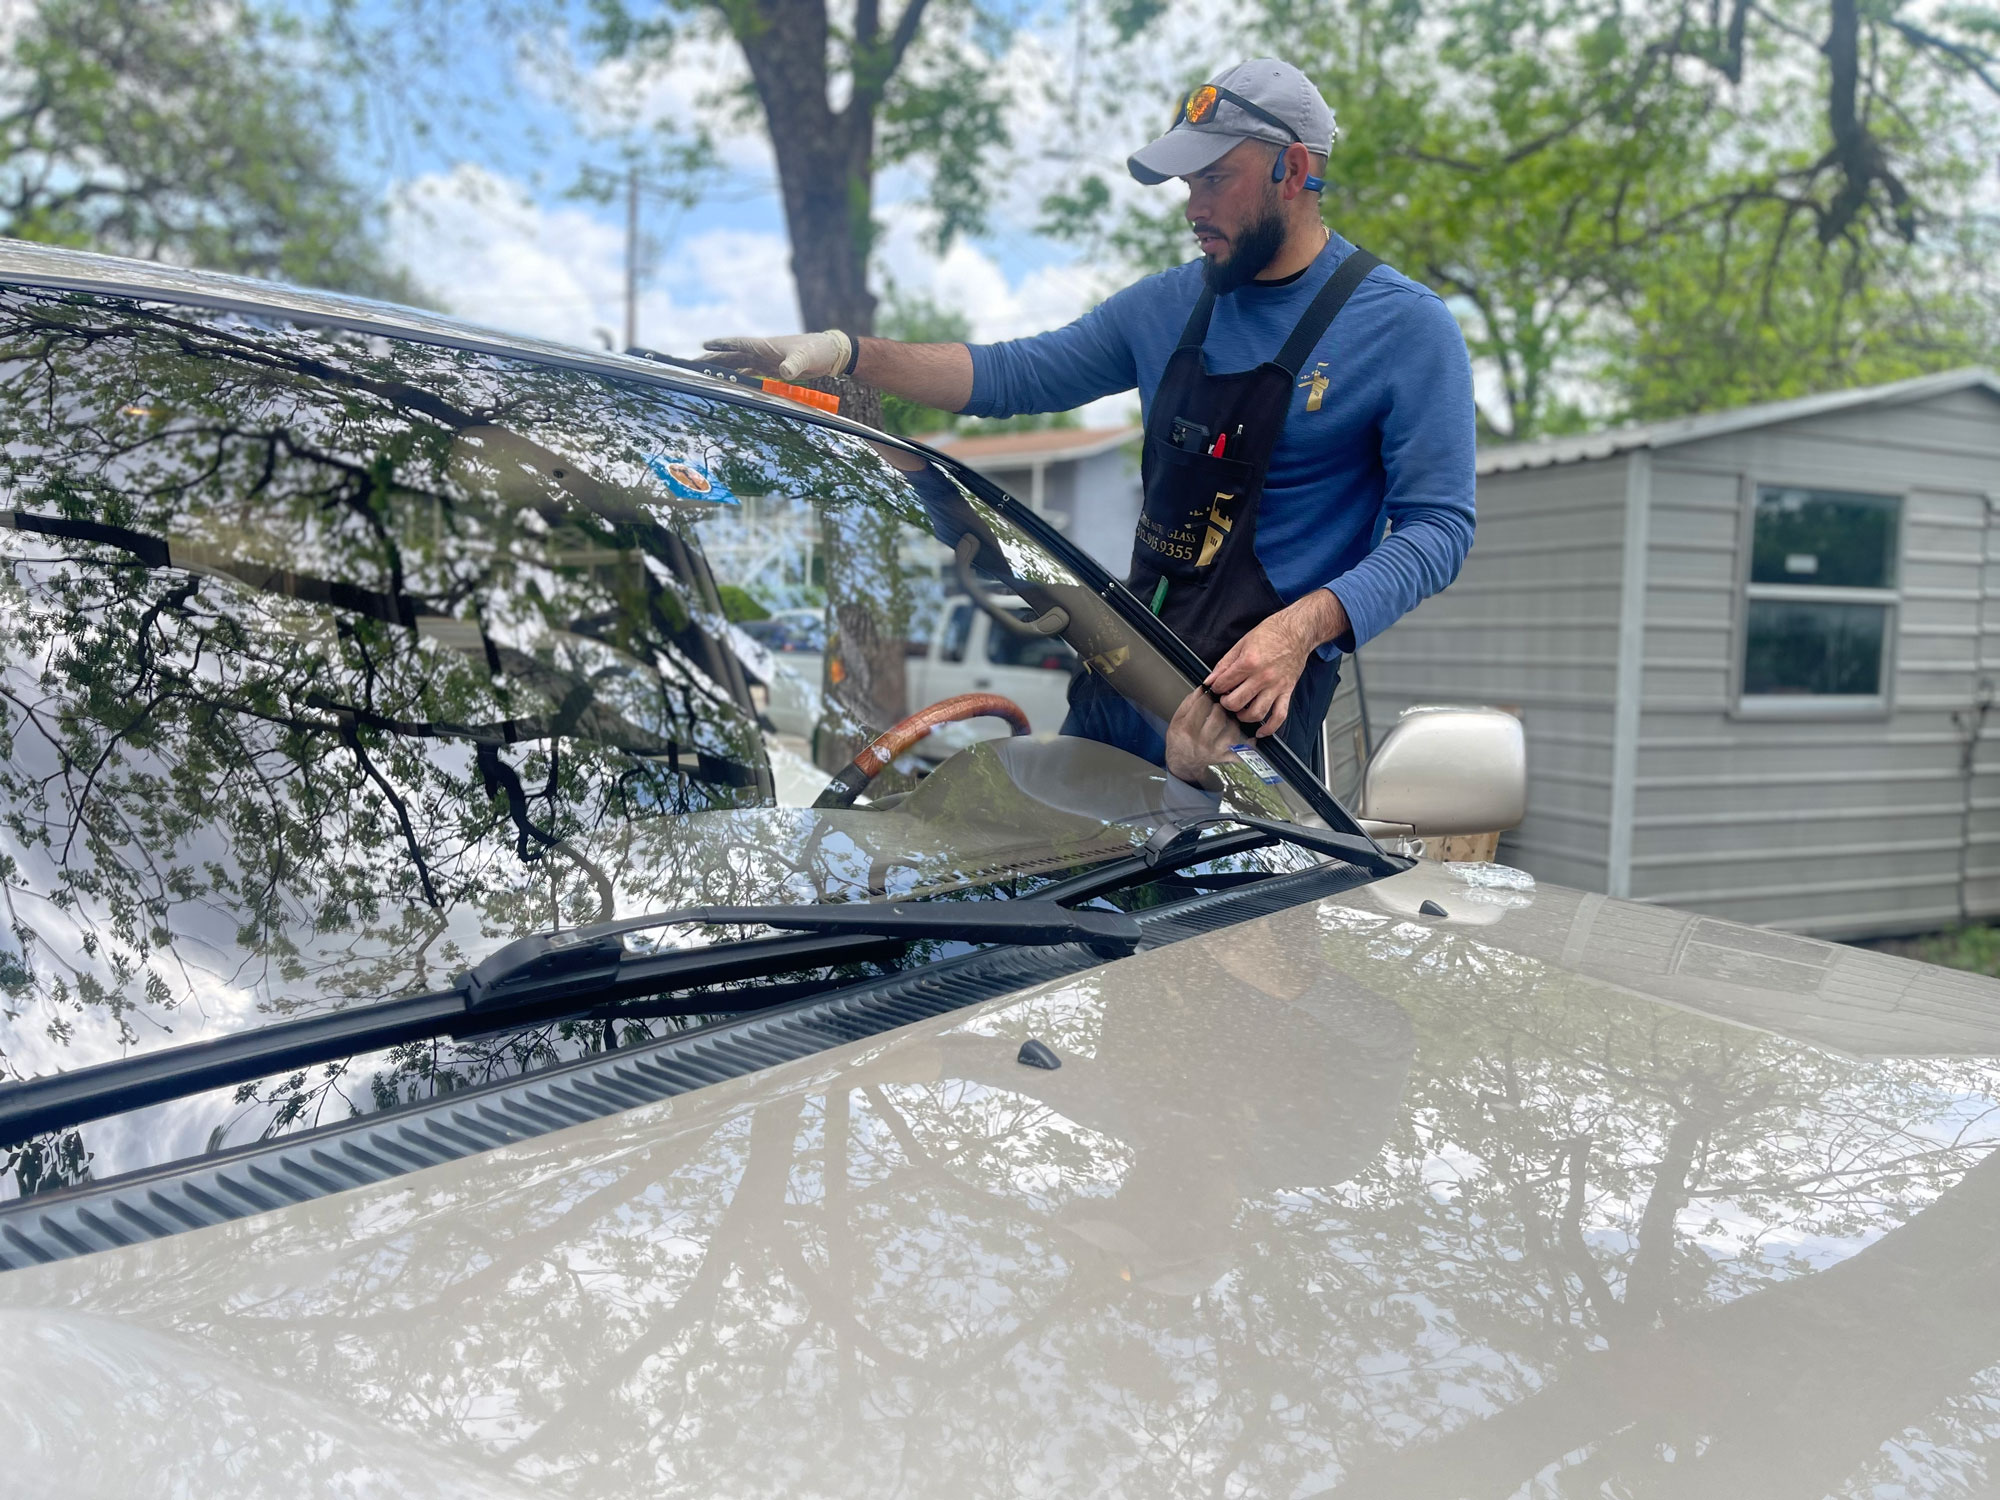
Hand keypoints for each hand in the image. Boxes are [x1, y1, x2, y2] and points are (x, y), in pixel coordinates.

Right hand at [702, 331, 852, 382]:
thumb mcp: (805, 357)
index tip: (704, 345)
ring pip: (738, 366)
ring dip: (723, 371)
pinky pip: (750, 374)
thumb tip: (784, 372)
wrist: (829, 353)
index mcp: (765, 346)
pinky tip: (730, 386)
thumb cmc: (816, 351)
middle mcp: (761, 352)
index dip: (722, 345)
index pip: (738, 344)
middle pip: (732, 356)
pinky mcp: (772, 370)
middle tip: (694, 364)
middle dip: (713, 359)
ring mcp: (765, 361)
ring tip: (706, 376)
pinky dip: (739, 379)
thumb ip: (794, 364)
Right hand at [1164, 686, 1240, 785]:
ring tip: (1227, 718)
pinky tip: (1249, 736)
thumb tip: (1201, 689)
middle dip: (1220, 706)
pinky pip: (1241, 750)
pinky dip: (1248, 743)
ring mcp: (1215, 751)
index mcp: (1188, 730)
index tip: (1208, 695)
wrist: (1183, 762)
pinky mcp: (1224, 757)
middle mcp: (1202, 741)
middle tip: (1218, 705)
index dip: (1207, 696)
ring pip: (1232, 729)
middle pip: (1219, 716)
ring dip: (1232, 720)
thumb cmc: (1179, 740)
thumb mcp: (1177, 719)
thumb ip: (1188, 703)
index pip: (1203, 705)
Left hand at [1204, 590, 1347, 736]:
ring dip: (1243, 716)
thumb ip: (1225, 663)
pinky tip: (1260, 732)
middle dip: (1226, 703)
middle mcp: (1263, 677)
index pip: (1224, 684)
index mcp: (1249, 662)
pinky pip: (1280, 716)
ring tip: (1239, 711)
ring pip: (1256, 713)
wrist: (1297, 631)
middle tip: (1225, 699)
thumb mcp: (1242, 643)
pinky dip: (1270, 728)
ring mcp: (1276, 687)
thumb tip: (1211, 679)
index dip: (1216, 687)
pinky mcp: (1287, 692)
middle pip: (1236, 702)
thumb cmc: (1271, 633)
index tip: (1217, 687)